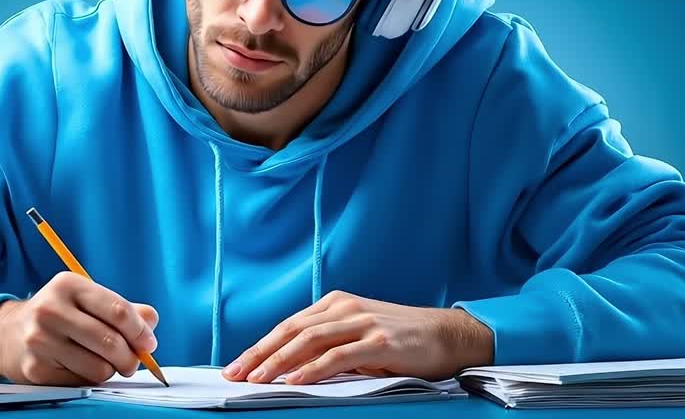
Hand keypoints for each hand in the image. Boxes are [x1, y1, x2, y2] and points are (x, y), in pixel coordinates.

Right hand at [0, 271, 159, 385]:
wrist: (6, 334)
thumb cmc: (58, 316)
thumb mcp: (86, 300)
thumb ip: (123, 309)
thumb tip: (151, 323)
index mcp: (68, 285)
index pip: (117, 310)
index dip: (140, 331)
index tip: (149, 343)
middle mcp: (51, 310)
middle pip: (111, 342)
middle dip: (131, 357)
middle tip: (133, 361)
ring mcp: (40, 341)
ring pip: (99, 368)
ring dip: (110, 370)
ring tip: (105, 363)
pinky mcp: (36, 369)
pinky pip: (82, 383)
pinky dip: (90, 379)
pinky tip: (81, 367)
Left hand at [222, 291, 492, 384]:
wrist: (449, 335)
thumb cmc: (402, 341)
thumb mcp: (359, 338)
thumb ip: (328, 347)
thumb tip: (291, 369)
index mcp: (335, 305)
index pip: (288, 326)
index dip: (259, 346)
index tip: (236, 366)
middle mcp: (343, 308)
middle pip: (291, 331)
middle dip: (259, 354)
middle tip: (235, 374)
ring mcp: (361, 322)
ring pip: (308, 341)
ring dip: (278, 361)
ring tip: (257, 379)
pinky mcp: (378, 341)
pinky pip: (338, 355)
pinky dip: (313, 368)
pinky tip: (295, 379)